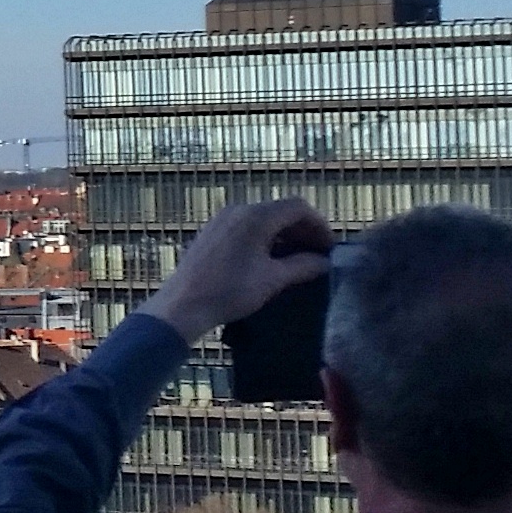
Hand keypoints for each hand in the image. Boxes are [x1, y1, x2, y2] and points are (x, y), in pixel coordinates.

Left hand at [138, 196, 328, 339]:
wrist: (182, 305)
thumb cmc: (230, 291)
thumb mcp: (272, 279)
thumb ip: (302, 267)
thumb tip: (324, 263)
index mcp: (256, 216)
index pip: (298, 207)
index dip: (319, 225)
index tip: (329, 247)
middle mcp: (239, 210)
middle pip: (280, 211)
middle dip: (303, 231)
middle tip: (318, 255)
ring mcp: (222, 219)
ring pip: (263, 219)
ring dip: (284, 235)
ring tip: (298, 260)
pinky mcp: (212, 232)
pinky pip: (246, 227)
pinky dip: (264, 238)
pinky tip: (271, 260)